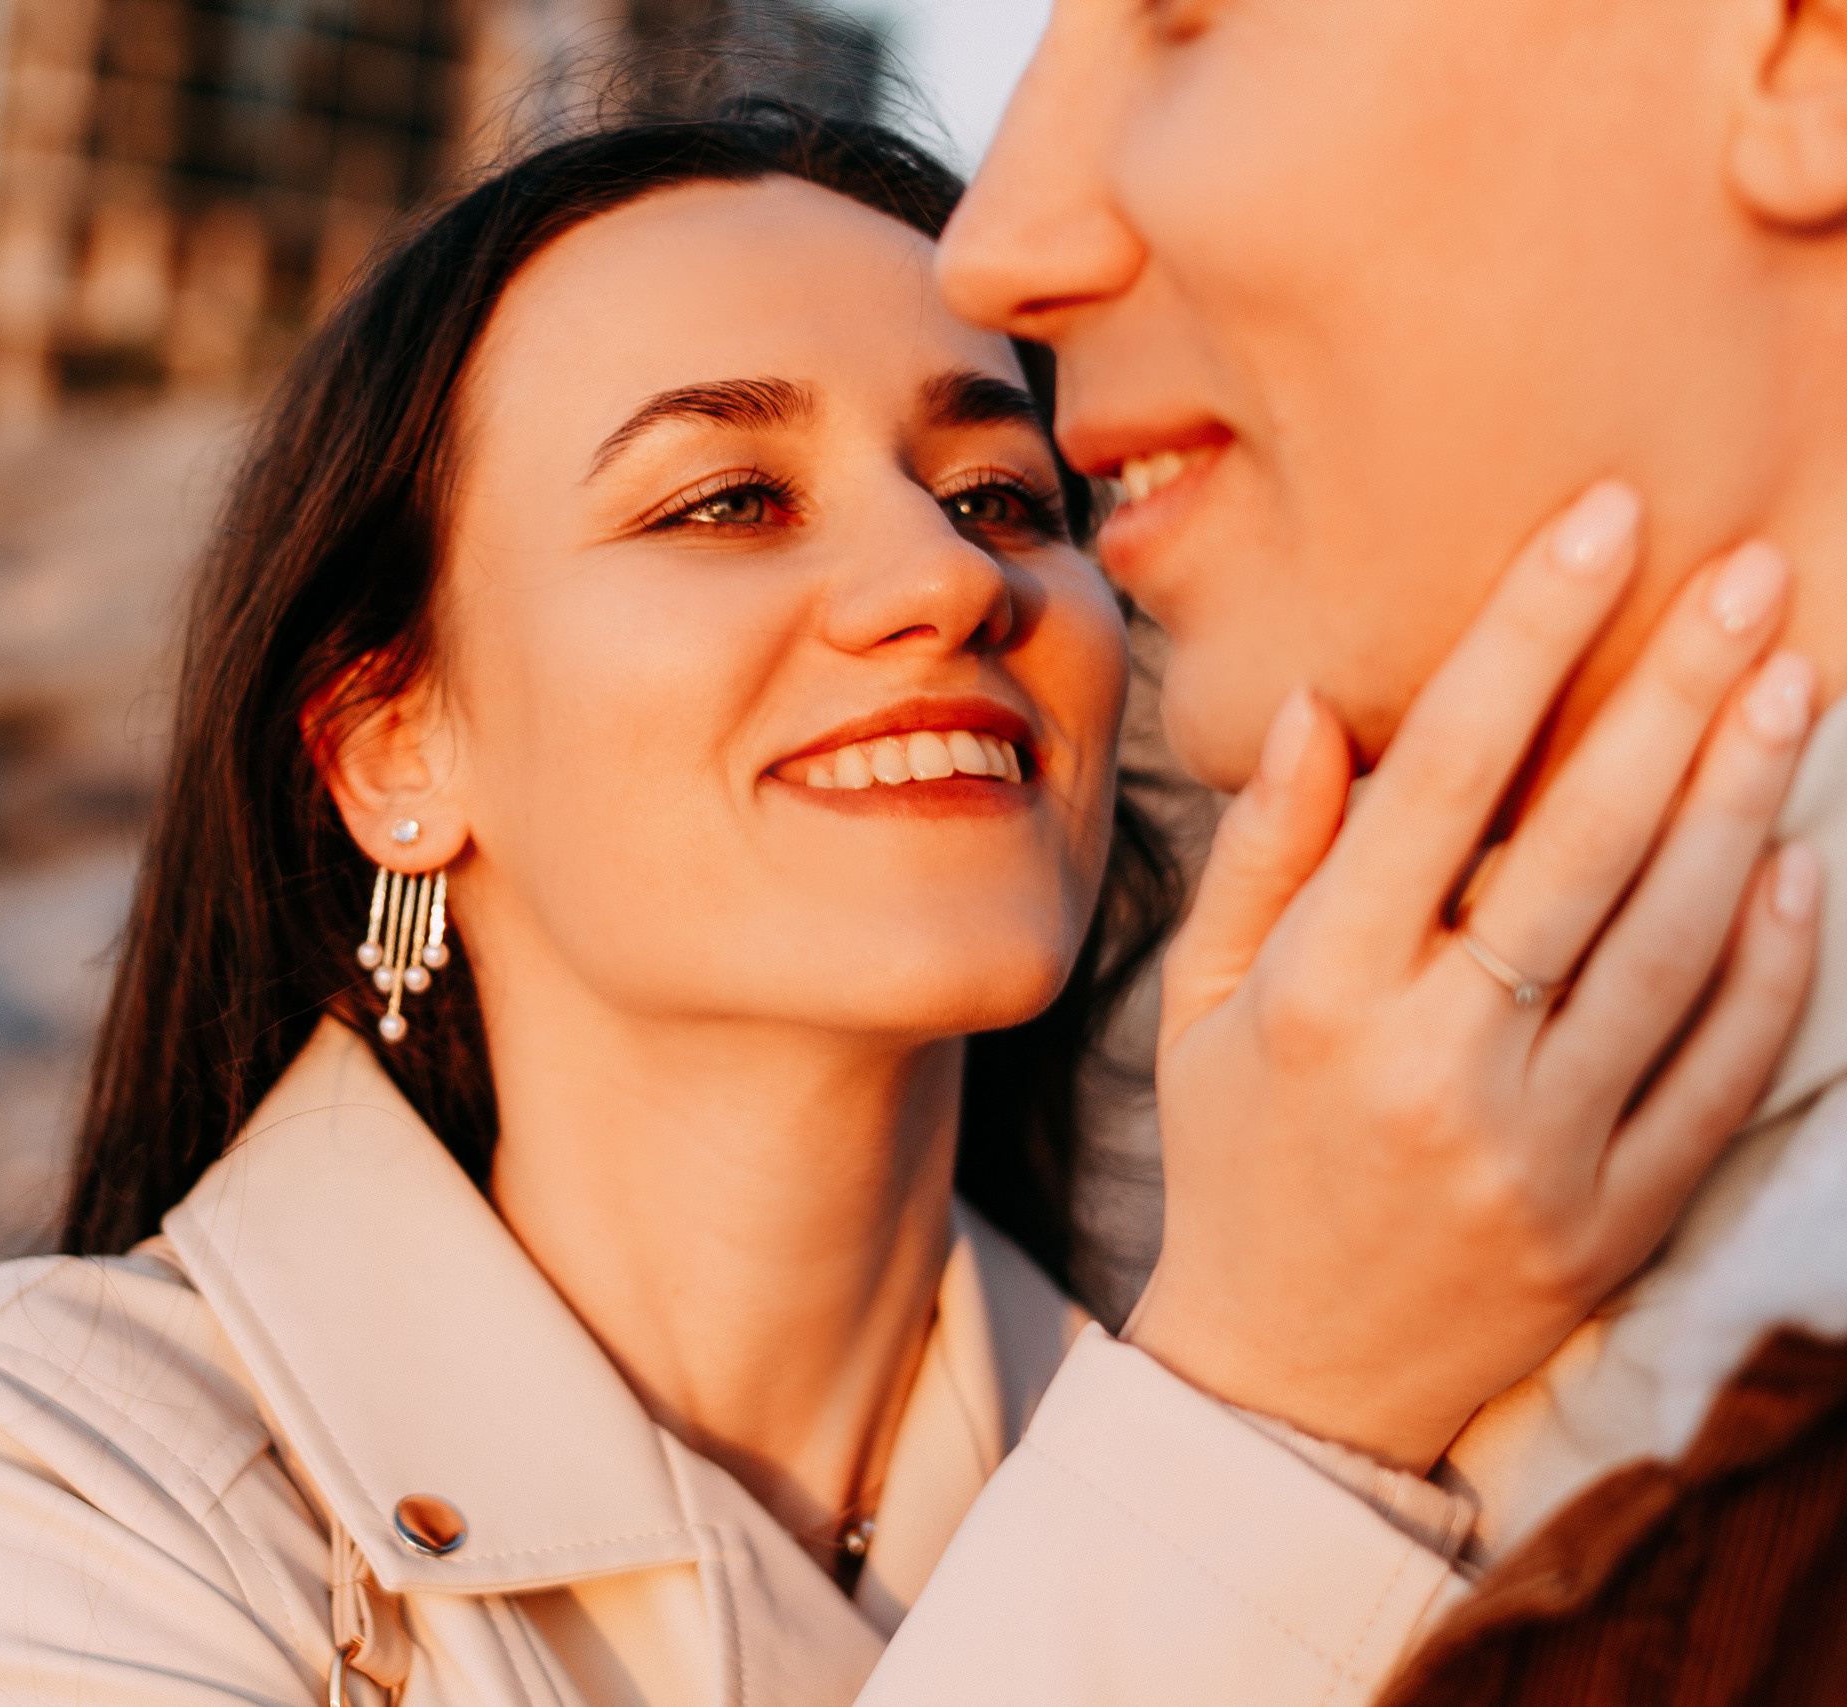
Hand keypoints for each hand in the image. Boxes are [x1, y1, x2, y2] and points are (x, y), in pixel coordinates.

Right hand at [1129, 482, 1821, 1470]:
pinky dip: (1768, 965)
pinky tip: (1799, 866)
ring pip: (1671, 942)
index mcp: (1315, 996)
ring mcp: (1535, 1148)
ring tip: (1792, 680)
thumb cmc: (1234, 1161)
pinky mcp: (1614, 1217)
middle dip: (1674, 689)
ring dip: (1747, 801)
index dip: (1526, 636)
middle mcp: (1429, 1063)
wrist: (1287, 1380)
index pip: (1439, 777)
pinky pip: (1718, 1071)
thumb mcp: (1198, 1009)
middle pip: (1584, 843)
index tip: (1602, 525)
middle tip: (1747, 573)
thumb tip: (1319, 704)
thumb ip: (1259, 856)